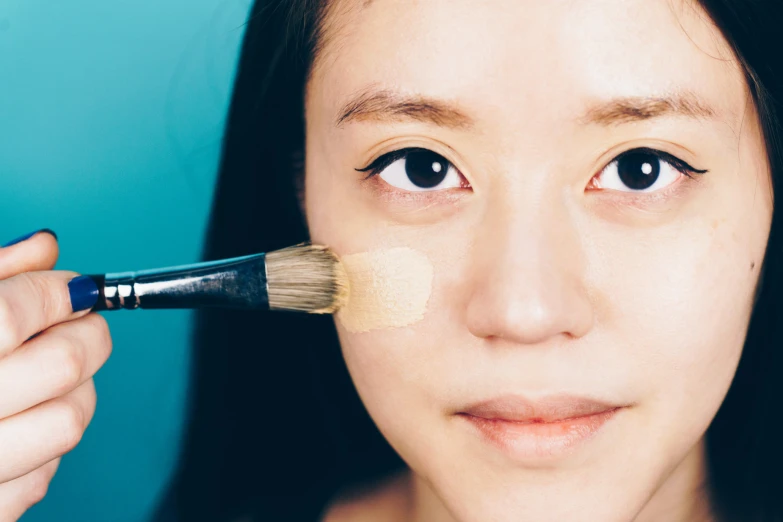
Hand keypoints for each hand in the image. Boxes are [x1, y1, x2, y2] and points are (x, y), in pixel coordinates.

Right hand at [0, 230, 111, 520]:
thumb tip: (44, 248)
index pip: (11, 313)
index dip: (57, 290)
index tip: (72, 287)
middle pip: (61, 363)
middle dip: (88, 333)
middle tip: (81, 321)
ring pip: (68, 420)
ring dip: (76, 389)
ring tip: (51, 372)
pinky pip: (45, 474)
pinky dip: (45, 445)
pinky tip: (17, 423)